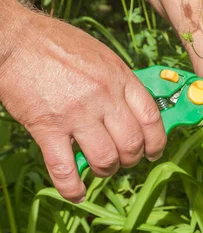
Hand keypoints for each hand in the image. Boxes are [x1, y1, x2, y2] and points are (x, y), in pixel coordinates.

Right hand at [0, 6, 165, 202]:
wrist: (15, 39)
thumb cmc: (56, 43)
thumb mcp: (100, 55)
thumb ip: (118, 82)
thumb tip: (132, 108)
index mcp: (119, 77)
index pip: (152, 117)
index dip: (157, 141)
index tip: (154, 151)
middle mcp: (104, 97)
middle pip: (132, 143)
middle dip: (132, 160)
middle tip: (124, 161)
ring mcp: (76, 113)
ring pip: (105, 159)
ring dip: (106, 171)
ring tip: (100, 168)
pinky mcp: (47, 127)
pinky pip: (65, 169)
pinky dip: (72, 187)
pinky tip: (76, 193)